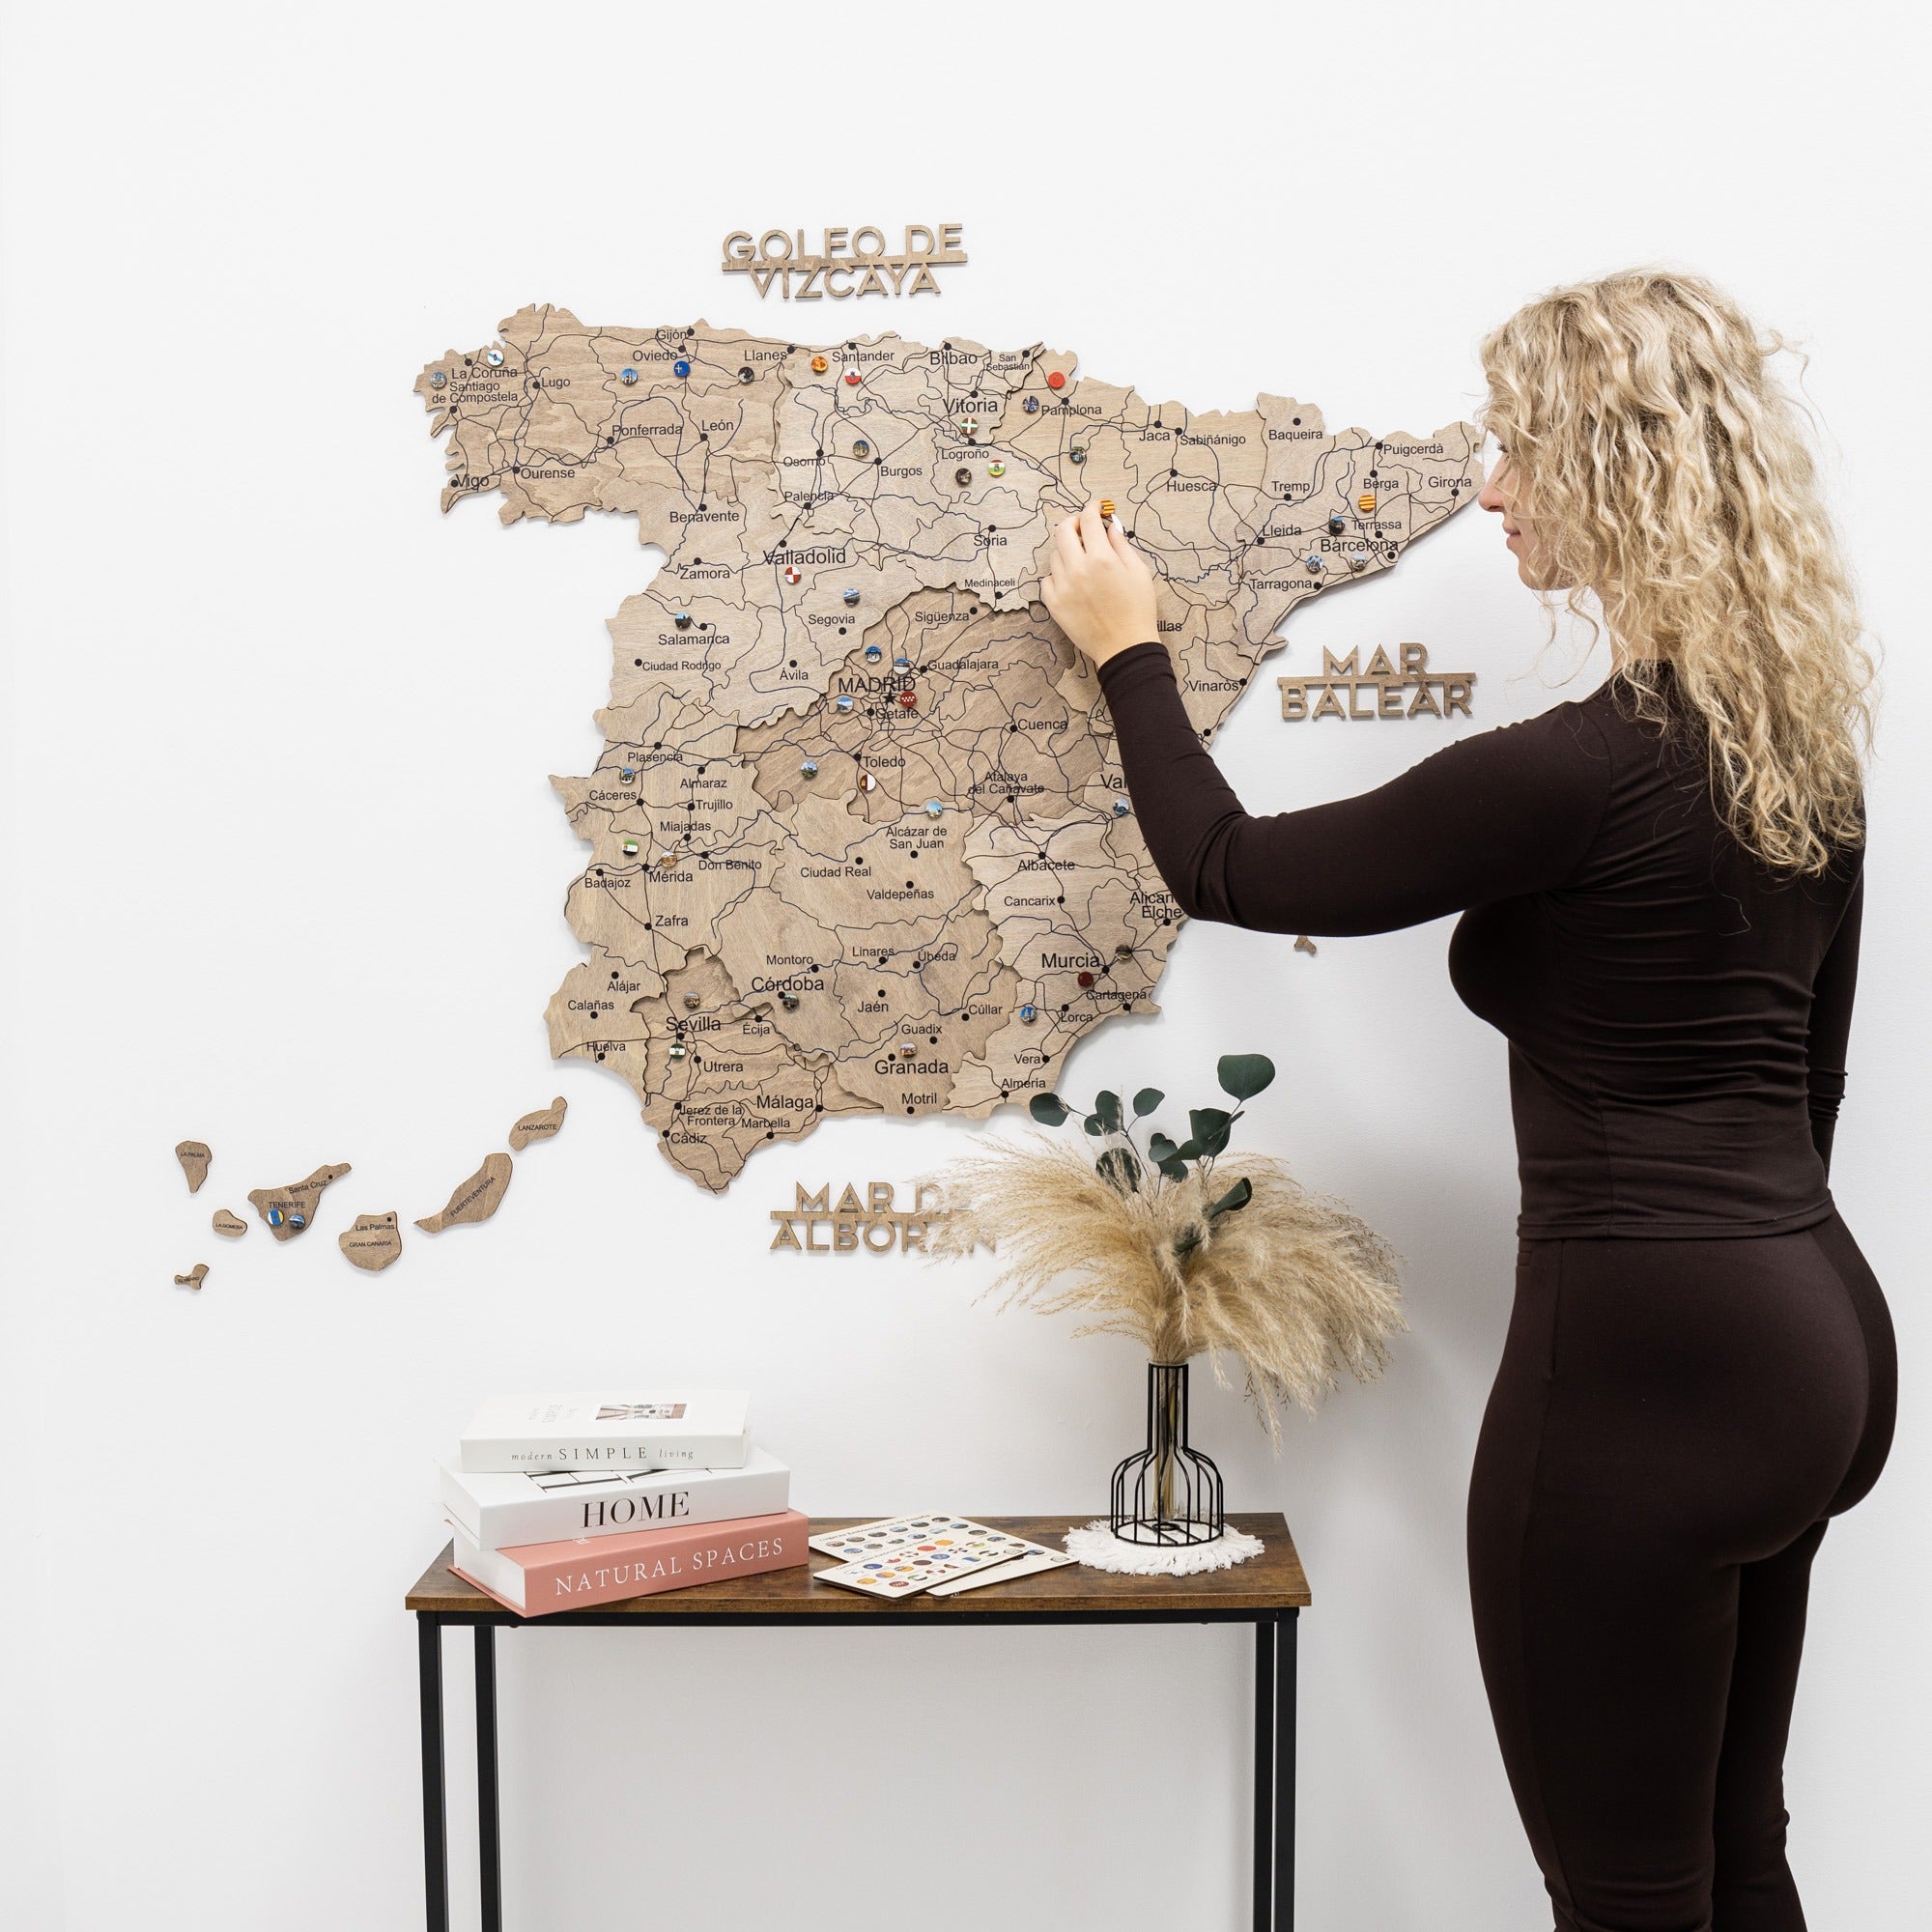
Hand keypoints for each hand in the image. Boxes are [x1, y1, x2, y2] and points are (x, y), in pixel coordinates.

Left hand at [1040, 500, 1160, 667]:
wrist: (1125, 647)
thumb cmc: (1138, 610)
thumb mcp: (1138, 572)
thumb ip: (1121, 545)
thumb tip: (1110, 526)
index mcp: (1102, 558)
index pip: (1089, 519)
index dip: (1092, 508)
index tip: (1095, 508)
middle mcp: (1078, 569)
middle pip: (1063, 531)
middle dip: (1074, 523)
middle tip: (1083, 528)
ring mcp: (1063, 587)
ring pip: (1054, 555)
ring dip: (1067, 551)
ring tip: (1081, 560)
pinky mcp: (1054, 604)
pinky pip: (1047, 579)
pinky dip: (1058, 575)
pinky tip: (1072, 581)